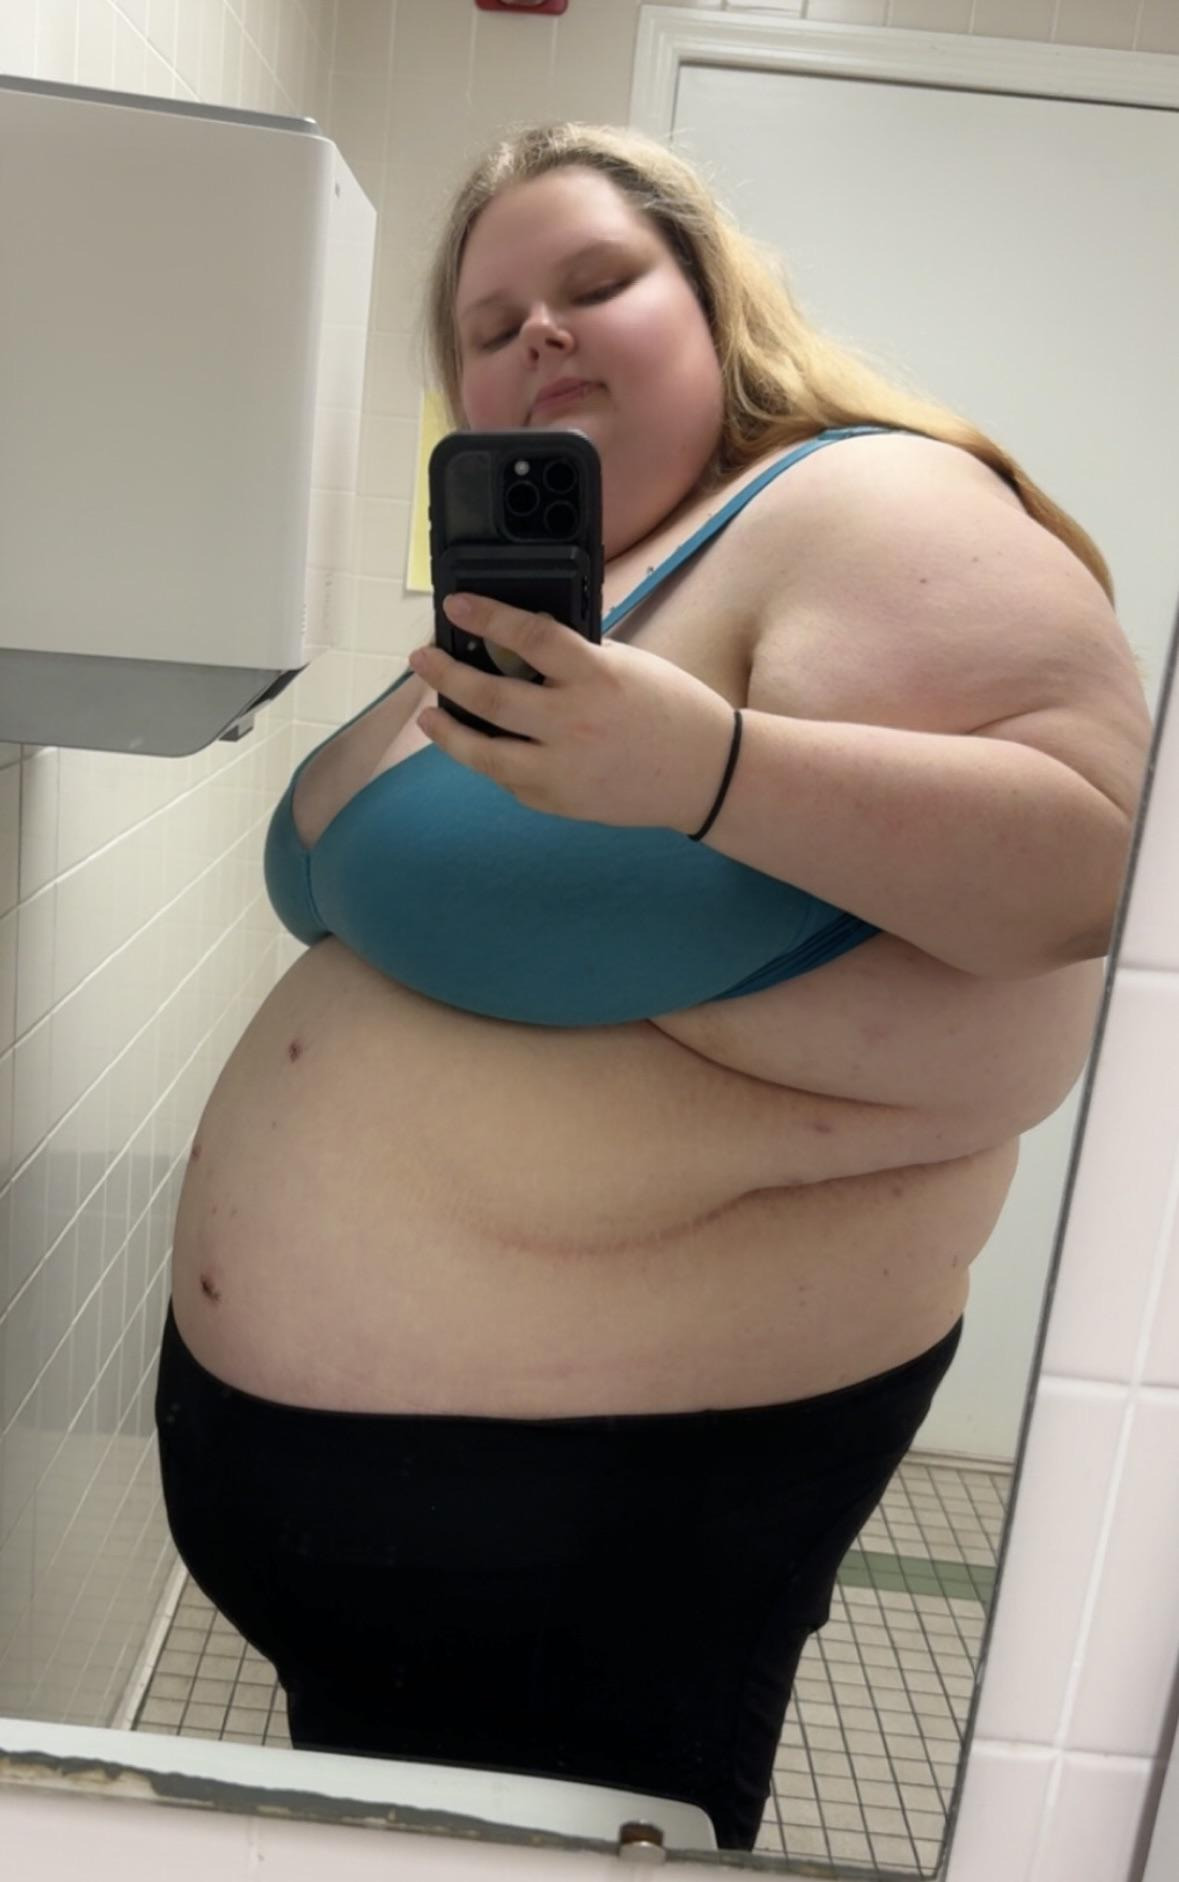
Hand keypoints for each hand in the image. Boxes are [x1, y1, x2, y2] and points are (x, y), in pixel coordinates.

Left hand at [406, 593, 736, 833]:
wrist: (706, 774)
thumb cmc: (670, 710)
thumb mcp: (627, 665)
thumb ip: (575, 658)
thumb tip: (519, 647)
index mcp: (595, 676)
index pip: (528, 637)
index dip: (486, 617)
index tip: (455, 605)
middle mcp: (573, 723)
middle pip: (490, 696)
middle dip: (446, 676)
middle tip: (422, 660)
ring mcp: (562, 768)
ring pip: (484, 753)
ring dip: (448, 732)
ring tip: (428, 716)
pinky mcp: (560, 802)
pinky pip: (510, 780)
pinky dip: (491, 762)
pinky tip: (478, 747)